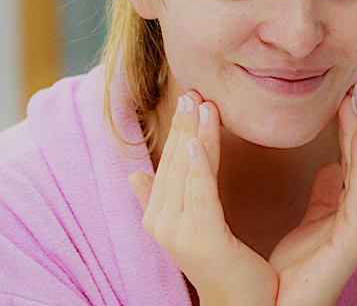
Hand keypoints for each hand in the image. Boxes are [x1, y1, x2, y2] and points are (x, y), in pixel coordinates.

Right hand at [129, 90, 278, 305]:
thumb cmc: (223, 266)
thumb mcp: (190, 226)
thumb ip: (159, 199)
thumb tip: (133, 174)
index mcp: (159, 217)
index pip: (168, 164)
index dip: (178, 131)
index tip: (190, 97)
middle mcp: (163, 223)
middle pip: (175, 163)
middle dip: (185, 125)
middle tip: (195, 90)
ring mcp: (180, 232)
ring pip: (186, 172)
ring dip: (194, 135)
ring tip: (203, 104)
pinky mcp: (204, 240)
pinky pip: (200, 195)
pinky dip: (199, 166)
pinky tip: (200, 141)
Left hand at [268, 89, 356, 305]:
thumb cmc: (293, 270)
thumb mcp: (309, 221)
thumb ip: (324, 194)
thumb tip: (330, 165)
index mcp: (352, 208)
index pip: (352, 157)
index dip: (347, 126)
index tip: (340, 95)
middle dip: (355, 123)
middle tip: (348, 89)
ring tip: (351, 104)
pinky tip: (356, 136)